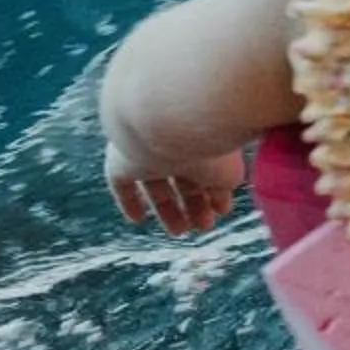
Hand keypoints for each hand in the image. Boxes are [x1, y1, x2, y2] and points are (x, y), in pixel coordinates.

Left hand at [106, 144, 243, 236]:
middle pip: (182, 178)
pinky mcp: (122, 161)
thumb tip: (222, 206)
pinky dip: (129, 201)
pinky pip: (122, 183)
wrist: (168, 118)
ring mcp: (148, 151)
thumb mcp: (227, 169)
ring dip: (168, 210)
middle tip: (203, 226)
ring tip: (180, 231)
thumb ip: (225, 187)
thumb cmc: (208, 138)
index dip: (214, 191)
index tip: (219, 208)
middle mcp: (175, 143)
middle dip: (193, 204)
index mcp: (202, 140)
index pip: (208, 168)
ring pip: (157, 185)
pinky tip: (136, 219)